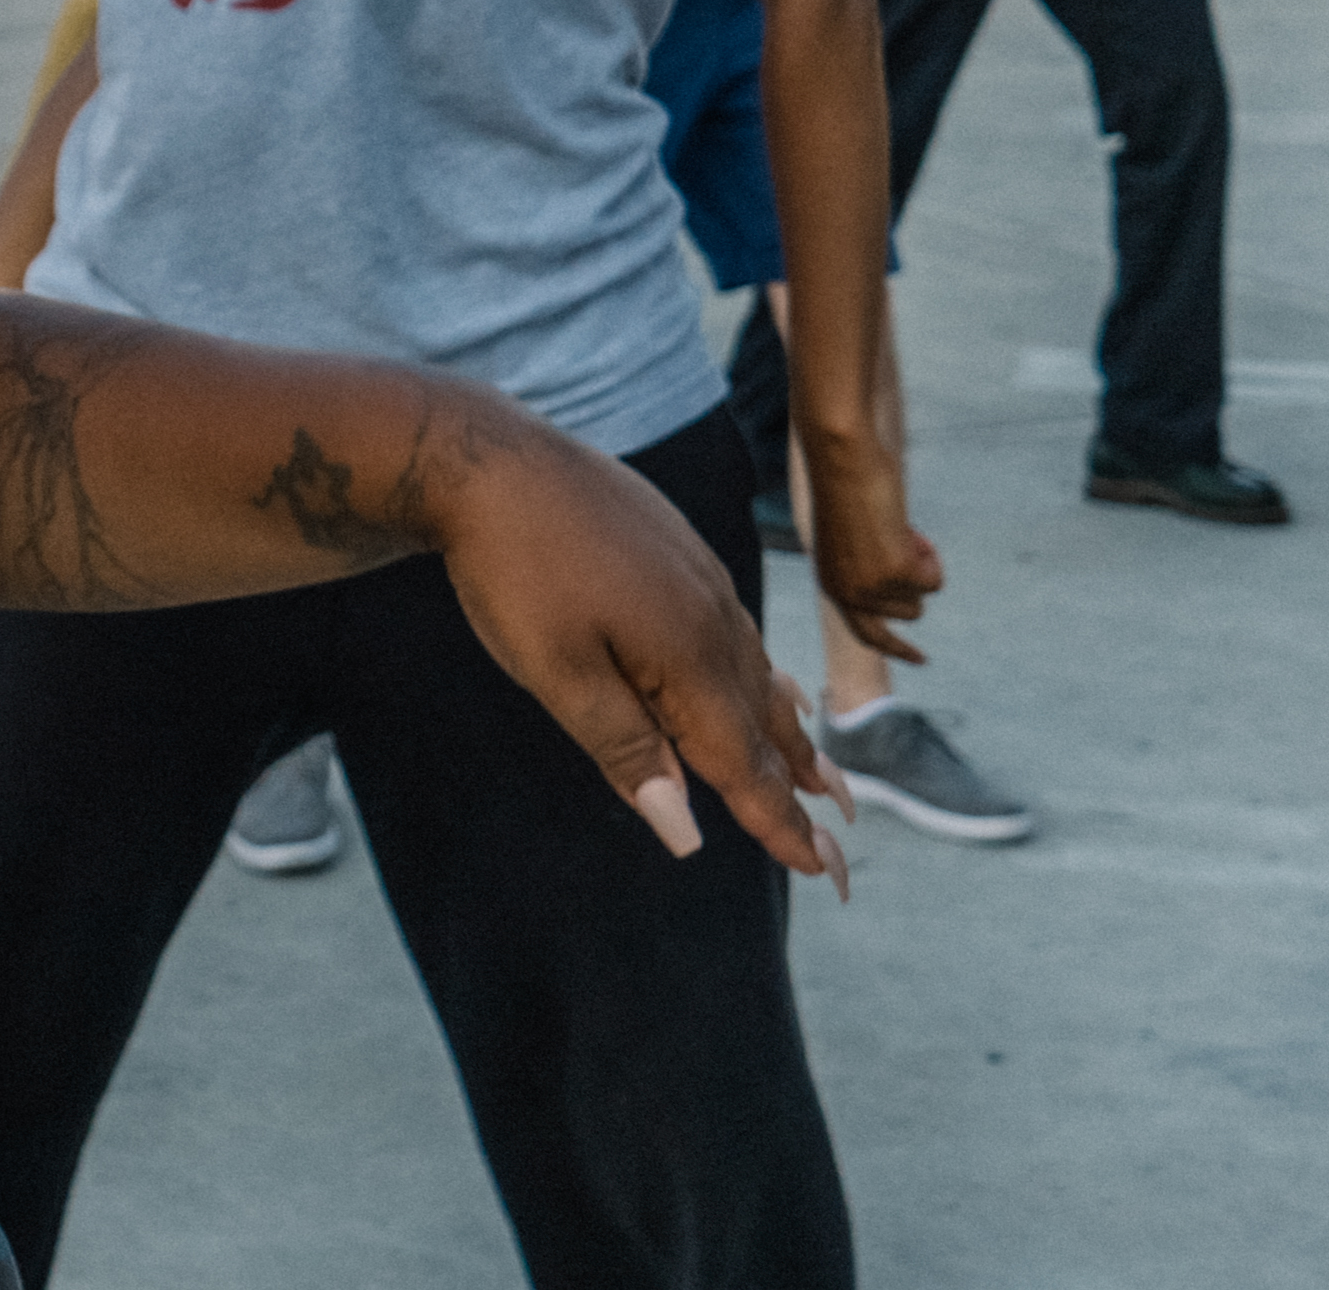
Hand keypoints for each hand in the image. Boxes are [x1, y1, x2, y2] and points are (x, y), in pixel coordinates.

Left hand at [425, 422, 849, 885]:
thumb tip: (687, 834)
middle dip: (799, 788)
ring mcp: (702, 580)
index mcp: (690, 657)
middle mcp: (715, 619)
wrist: (490, 458)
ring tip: (819, 778)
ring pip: (757, 676)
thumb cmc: (514, 569)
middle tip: (838, 846)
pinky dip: (760, 678)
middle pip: (767, 724)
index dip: (779, 822)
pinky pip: (739, 633)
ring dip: (788, 734)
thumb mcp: (558, 674)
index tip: (822, 871)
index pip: (745, 763)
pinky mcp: (681, 553)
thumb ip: (627, 752)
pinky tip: (762, 682)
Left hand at [796, 432, 943, 664]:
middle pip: (909, 613)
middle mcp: (849, 596)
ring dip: (921, 563)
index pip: (867, 634)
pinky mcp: (897, 574)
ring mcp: (873, 589)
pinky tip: (906, 528)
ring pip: (923, 594)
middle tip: (904, 541)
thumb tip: (903, 584)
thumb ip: (868, 566)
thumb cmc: (845, 487)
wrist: (842, 460)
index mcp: (832, 586)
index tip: (922, 660)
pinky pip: (934, 579)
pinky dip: (929, 554)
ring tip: (896, 529)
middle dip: (915, 580)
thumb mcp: (852, 537)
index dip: (896, 648)